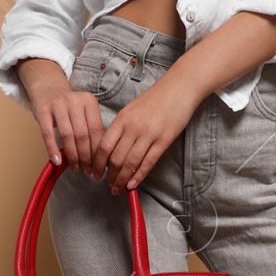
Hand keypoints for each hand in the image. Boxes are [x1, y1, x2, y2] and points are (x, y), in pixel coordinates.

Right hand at [19, 58, 105, 173]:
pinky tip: (57, 161)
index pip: (96, 129)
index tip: (98, 165)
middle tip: (87, 169)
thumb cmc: (69, 106)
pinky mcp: (43, 111)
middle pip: (82, 134)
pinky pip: (48, 134)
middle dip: (86, 155)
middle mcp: (74, 101)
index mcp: (89, 101)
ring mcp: (57, 105)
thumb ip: (91, 128)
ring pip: (67, 135)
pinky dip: (52, 149)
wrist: (48, 89)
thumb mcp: (84, 111)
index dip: (98, 149)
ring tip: (75, 167)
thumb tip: (99, 157)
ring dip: (72, 155)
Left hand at [92, 72, 201, 193]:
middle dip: (110, 175)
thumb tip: (112, 149)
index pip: (104, 146)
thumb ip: (122, 127)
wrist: (180, 87)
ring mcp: (149, 134)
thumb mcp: (132, 108)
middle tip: (108, 185)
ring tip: (119, 188)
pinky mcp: (164, 140)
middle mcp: (133, 127)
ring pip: (130, 162)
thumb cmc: (156, 98)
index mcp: (122, 118)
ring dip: (122, 179)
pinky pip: (148, 162)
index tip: (95, 174)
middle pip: (115, 157)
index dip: (98, 164)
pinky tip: (132, 185)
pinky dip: (139, 176)